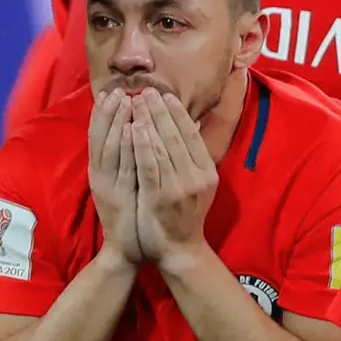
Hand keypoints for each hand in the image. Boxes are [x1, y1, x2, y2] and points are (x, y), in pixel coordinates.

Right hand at [89, 88, 141, 263]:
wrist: (124, 250)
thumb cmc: (131, 216)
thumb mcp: (129, 184)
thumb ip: (131, 161)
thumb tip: (140, 134)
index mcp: (100, 171)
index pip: (98, 136)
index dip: (103, 114)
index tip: (110, 91)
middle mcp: (100, 175)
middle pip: (101, 137)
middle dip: (109, 112)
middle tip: (117, 89)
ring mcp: (107, 186)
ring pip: (110, 147)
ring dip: (116, 122)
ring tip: (123, 100)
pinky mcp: (118, 196)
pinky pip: (124, 167)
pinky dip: (127, 147)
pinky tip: (132, 129)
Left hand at [131, 88, 217, 263]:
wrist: (179, 250)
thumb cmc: (184, 215)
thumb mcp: (197, 185)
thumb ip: (192, 159)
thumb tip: (188, 125)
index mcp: (208, 172)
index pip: (192, 134)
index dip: (177, 113)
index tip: (164, 94)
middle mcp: (197, 177)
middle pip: (177, 136)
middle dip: (160, 111)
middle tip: (146, 91)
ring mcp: (180, 187)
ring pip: (162, 147)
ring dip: (148, 121)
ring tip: (136, 102)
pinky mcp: (160, 197)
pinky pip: (149, 165)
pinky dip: (141, 145)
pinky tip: (133, 129)